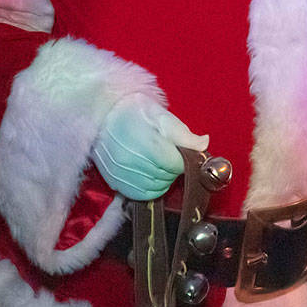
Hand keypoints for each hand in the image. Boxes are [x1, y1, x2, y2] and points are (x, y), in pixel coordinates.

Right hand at [91, 93, 207, 200]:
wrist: (102, 114)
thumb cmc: (134, 111)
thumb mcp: (162, 116)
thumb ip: (184, 134)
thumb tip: (203, 145)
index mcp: (147, 142)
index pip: (176, 164)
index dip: (184, 160)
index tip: (183, 153)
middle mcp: (132, 161)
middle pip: (166, 177)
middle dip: (174, 169)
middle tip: (171, 156)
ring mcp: (121, 173)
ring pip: (155, 188)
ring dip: (164, 180)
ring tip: (160, 164)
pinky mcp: (113, 181)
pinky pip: (139, 195)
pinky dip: (150, 189)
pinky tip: (151, 175)